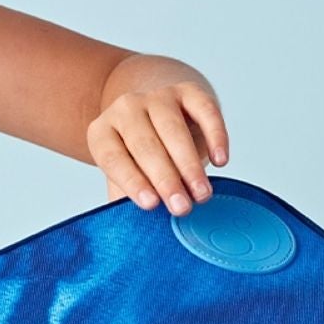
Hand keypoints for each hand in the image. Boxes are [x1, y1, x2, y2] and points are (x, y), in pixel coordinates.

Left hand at [87, 72, 228, 216]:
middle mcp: (125, 108)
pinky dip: (215, 135)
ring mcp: (156, 96)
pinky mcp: (188, 90)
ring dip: (189, 164)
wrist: (159, 117)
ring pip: (173, 128)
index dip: (131, 181)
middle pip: (144, 144)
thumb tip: (135, 234)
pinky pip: (204, 109)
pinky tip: (222, 160)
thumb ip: (128, 200)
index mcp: (102, 132)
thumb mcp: (129, 178)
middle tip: (182, 207)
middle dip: (165, 178)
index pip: (112, 157)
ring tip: (202, 194)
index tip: (150, 205)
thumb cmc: (141, 159)